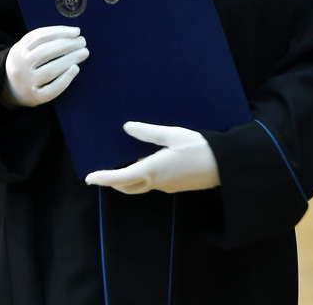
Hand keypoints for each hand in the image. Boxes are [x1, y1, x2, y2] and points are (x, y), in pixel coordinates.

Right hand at [3, 25, 88, 106]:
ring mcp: (28, 83)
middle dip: (67, 45)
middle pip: (45, 53)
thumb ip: (44, 39)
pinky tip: (75, 69)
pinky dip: (65, 79)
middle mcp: (21, 67)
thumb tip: (73, 34)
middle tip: (82, 42)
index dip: (60, 32)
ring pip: (49, 71)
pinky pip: (51, 90)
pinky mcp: (36, 97)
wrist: (10, 87)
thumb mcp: (27, 47)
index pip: (40, 37)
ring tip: (83, 53)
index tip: (77, 31)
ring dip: (69, 59)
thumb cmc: (27, 62)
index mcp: (19, 51)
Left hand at [85, 122, 219, 193]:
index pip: (121, 178)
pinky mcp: (174, 185)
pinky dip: (141, 176)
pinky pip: (152, 182)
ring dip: (126, 179)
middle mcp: (157, 182)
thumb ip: (148, 133)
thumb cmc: (198, 148)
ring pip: (140, 185)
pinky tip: (144, 162)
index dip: (104, 178)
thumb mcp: (172, 135)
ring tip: (119, 166)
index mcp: (153, 170)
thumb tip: (127, 127)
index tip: (89, 178)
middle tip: (100, 173)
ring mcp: (166, 186)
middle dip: (112, 181)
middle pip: (128, 186)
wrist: (223, 166)